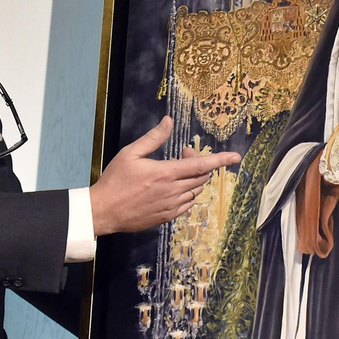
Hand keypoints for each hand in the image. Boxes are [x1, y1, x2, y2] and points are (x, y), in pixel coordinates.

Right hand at [89, 117, 239, 234]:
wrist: (103, 211)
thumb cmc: (115, 180)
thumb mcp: (130, 153)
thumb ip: (153, 138)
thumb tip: (168, 121)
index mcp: (166, 173)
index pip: (201, 165)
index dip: (221, 160)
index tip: (235, 157)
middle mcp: (173, 191)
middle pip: (201, 177)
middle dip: (199, 163)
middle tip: (183, 154)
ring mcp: (171, 206)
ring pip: (196, 191)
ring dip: (193, 179)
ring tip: (175, 171)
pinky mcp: (166, 217)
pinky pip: (187, 205)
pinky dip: (187, 194)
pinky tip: (173, 188)